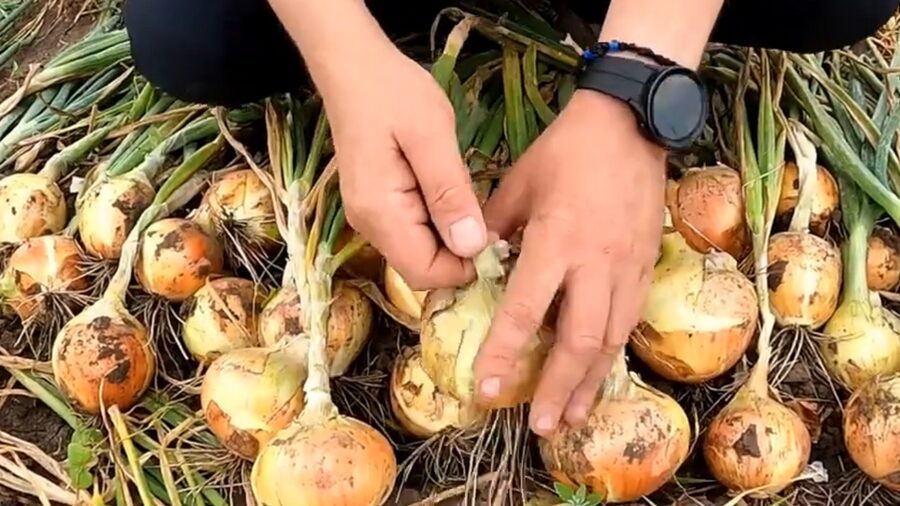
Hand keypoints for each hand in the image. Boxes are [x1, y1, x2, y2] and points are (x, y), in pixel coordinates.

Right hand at [324, 45, 486, 288]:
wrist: (353, 67)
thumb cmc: (393, 94)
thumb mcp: (432, 137)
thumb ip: (450, 194)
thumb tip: (472, 246)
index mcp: (381, 213)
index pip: (425, 274)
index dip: (464, 267)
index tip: (494, 240)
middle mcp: (369, 225)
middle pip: (421, 269)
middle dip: (459, 255)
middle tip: (488, 218)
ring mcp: (369, 217)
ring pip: (418, 253)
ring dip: (450, 238)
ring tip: (471, 200)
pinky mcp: (376, 205)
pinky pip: (412, 232)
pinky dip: (437, 224)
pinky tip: (452, 194)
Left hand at [474, 90, 666, 436]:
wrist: (630, 126)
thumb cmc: (566, 152)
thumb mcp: (517, 184)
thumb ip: (493, 229)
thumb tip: (473, 263)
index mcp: (556, 242)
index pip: (526, 311)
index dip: (506, 354)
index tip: (489, 389)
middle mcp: (594, 265)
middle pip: (580, 341)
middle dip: (558, 388)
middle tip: (539, 425)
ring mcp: (626, 268)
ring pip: (612, 339)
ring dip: (590, 384)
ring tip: (571, 417)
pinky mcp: (645, 266)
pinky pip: (630, 321)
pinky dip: (613, 354)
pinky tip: (599, 374)